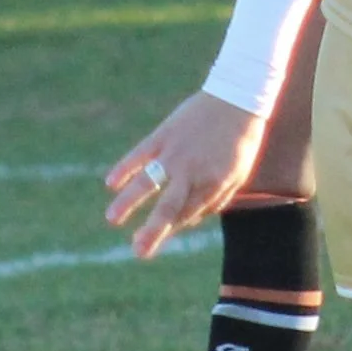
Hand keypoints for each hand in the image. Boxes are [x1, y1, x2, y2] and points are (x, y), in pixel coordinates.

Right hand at [106, 92, 264, 257]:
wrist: (238, 98)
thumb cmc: (240, 141)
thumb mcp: (238, 174)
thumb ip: (216, 199)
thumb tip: (191, 221)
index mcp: (213, 185)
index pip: (186, 216)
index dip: (168, 230)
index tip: (147, 246)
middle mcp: (192, 173)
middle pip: (169, 207)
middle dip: (153, 231)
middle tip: (137, 252)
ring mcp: (176, 153)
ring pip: (148, 182)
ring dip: (128, 202)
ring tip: (112, 220)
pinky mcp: (164, 134)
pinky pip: (140, 154)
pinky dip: (125, 168)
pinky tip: (111, 183)